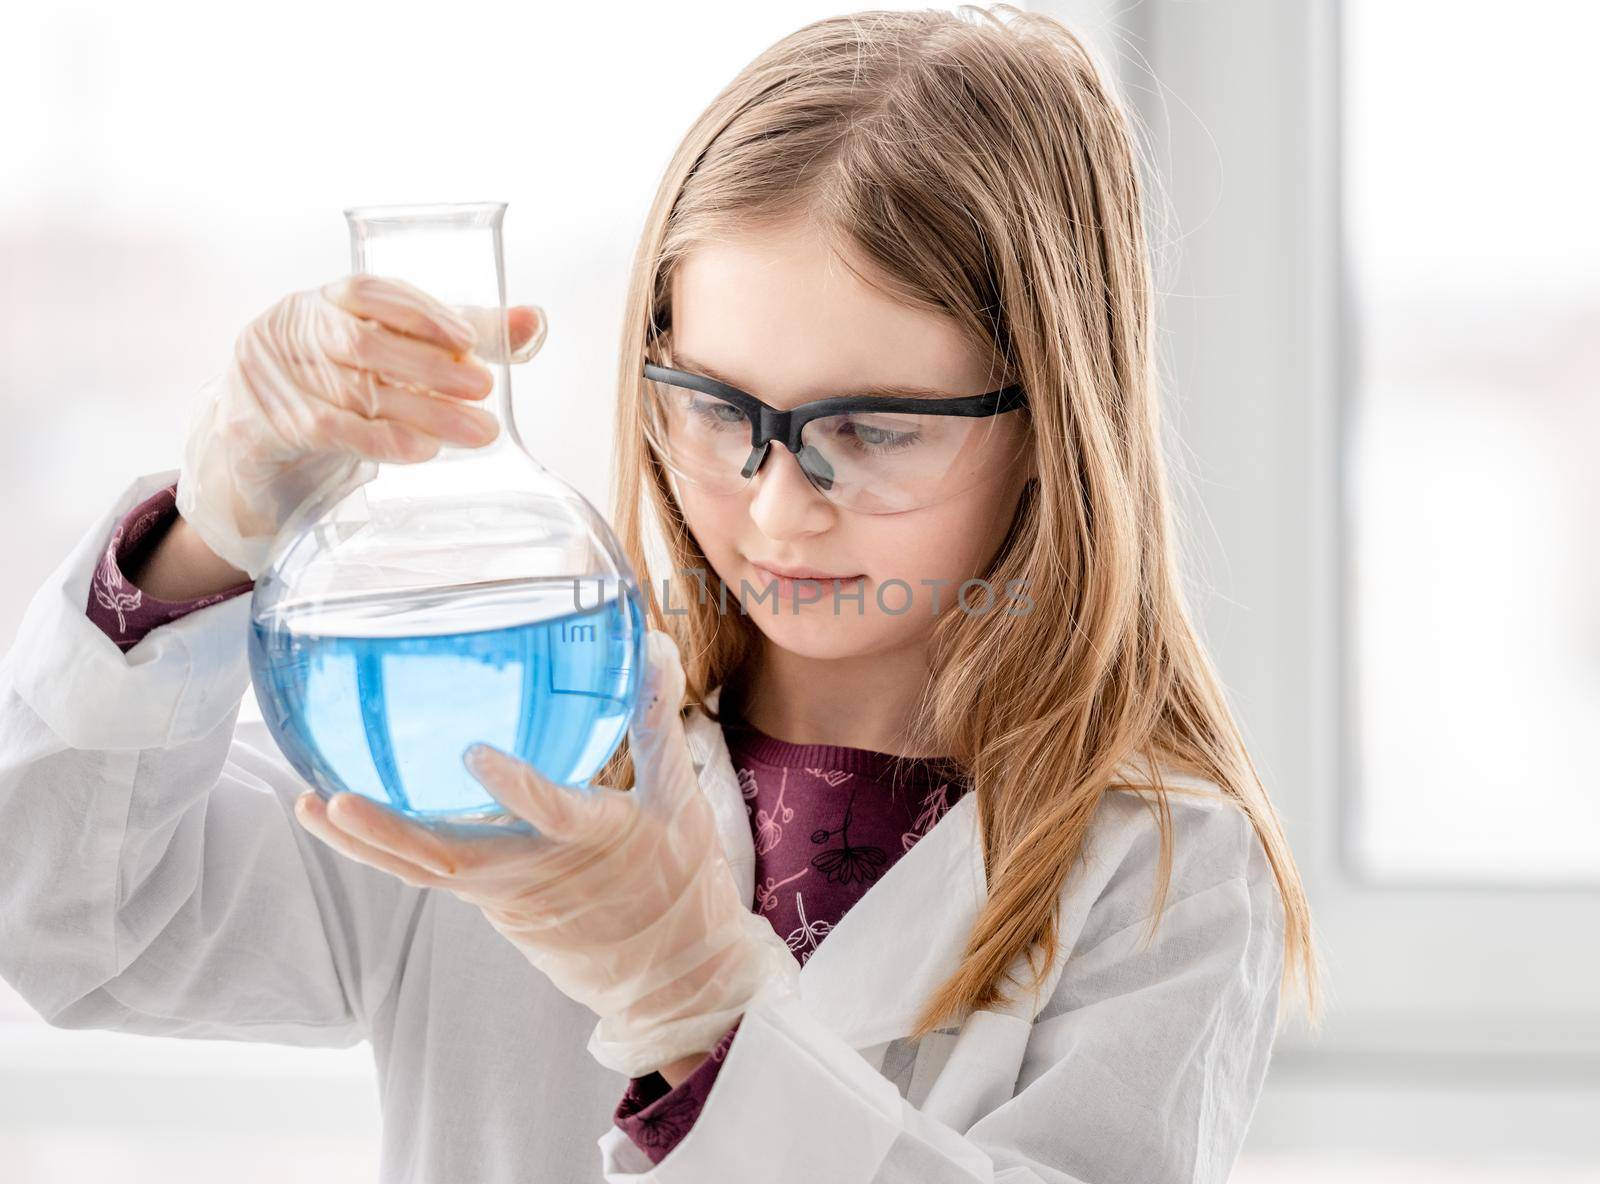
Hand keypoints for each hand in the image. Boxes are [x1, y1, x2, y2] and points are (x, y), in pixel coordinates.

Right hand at [176, 274, 544, 577]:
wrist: (262, 455)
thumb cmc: (339, 390)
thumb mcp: (395, 358)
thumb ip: (463, 337)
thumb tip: (535, 322)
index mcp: (322, 302)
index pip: (367, 291)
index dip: (419, 312)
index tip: (470, 340)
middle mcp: (292, 330)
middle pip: (365, 343)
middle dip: (431, 367)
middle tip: (485, 391)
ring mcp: (272, 376)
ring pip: (356, 390)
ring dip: (424, 412)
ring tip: (479, 432)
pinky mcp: (264, 424)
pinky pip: (330, 430)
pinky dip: (382, 440)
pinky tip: (423, 449)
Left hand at [291, 629, 800, 1077]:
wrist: (674, 980)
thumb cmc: (683, 887)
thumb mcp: (682, 803)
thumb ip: (655, 720)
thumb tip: (649, 642)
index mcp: (592, 839)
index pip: (549, 812)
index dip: (514, 788)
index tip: (475, 755)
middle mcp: (537, 874)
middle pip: (447, 859)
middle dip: (386, 832)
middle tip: (330, 800)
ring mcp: (509, 899)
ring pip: (427, 873)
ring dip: (368, 843)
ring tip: (311, 806)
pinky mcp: (497, 910)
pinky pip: (436, 877)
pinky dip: (391, 851)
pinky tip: (351, 819)